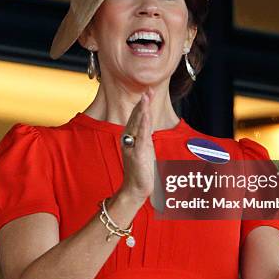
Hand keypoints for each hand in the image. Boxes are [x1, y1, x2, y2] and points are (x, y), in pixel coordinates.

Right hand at [119, 86, 155, 202]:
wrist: (135, 189)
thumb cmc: (141, 170)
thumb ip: (144, 137)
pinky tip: (146, 115)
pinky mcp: (137, 154)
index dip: (143, 104)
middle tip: (148, 89)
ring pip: (138, 123)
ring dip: (143, 109)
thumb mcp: (144, 149)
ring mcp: (132, 146)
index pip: (137, 117)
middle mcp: (129, 139)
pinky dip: (143, 124)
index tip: (148, 92)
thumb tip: (148, 125)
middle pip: (137, 117)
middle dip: (143, 103)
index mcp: (132, 137)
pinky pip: (141, 137)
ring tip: (146, 97)